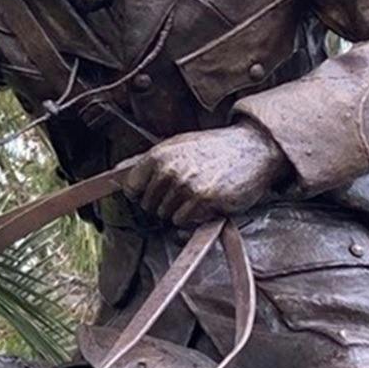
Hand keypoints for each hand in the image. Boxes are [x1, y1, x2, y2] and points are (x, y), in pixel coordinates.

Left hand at [122, 121, 291, 226]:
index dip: (142, 194)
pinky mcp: (203, 200)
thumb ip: (146, 161)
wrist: (254, 148)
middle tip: (186, 189)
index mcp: (158, 155)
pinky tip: (208, 200)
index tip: (154, 192)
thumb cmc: (213, 149)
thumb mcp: (177, 146)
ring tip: (200, 191)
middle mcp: (169, 169)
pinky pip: (183, 221)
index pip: (130, 188)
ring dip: (181, 210)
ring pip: (166, 215)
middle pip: (148, 206)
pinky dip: (194, 216)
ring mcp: (186, 185)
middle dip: (164, 203)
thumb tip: (115, 171)